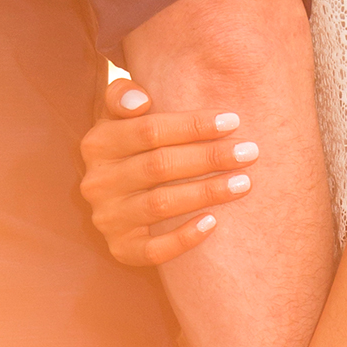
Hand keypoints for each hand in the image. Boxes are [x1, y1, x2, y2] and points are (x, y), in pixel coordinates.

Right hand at [79, 77, 260, 267]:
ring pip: (161, 205)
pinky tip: (213, 222)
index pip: (148, 131)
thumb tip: (141, 102)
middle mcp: (98, 183)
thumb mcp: (118, 115)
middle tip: (249, 153)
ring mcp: (108, 219)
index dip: (192, 126)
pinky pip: (154, 251)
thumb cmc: (130, 146)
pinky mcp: (121, 250)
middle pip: (159, 166)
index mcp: (98, 144)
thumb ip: (122, 95)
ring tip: (243, 183)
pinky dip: (184, 238)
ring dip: (206, 193)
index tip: (232, 122)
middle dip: (208, 158)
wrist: (113, 197)